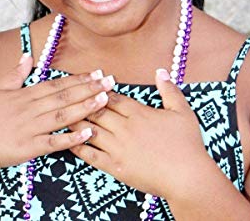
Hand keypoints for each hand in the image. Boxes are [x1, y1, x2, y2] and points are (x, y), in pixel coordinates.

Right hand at [0, 56, 115, 171]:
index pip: (57, 83)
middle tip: (110, 81)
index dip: (79, 78)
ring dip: (86, 107)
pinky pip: (53, 142)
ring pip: (63, 115)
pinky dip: (71, 137)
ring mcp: (29, 128)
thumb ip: (14, 74)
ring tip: (105, 99)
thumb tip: (26, 56)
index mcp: (24, 94)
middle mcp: (30, 109)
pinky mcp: (26, 148)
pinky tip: (88, 131)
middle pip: (65, 96)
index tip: (96, 73)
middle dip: (90, 88)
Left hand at [68, 68, 210, 199]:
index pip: (113, 98)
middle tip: (68, 96)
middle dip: (83, 102)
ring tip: (61, 115)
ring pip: (91, 130)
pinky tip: (68, 141)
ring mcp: (118, 148)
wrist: (188, 177)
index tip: (89, 84)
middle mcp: (125, 128)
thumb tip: (160, 71)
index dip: (99, 90)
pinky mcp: (115, 167)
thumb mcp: (182, 111)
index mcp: (139, 113)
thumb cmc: (188, 144)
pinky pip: (91, 155)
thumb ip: (169, 90)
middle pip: (97, 111)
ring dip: (76, 121)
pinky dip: (78, 147)